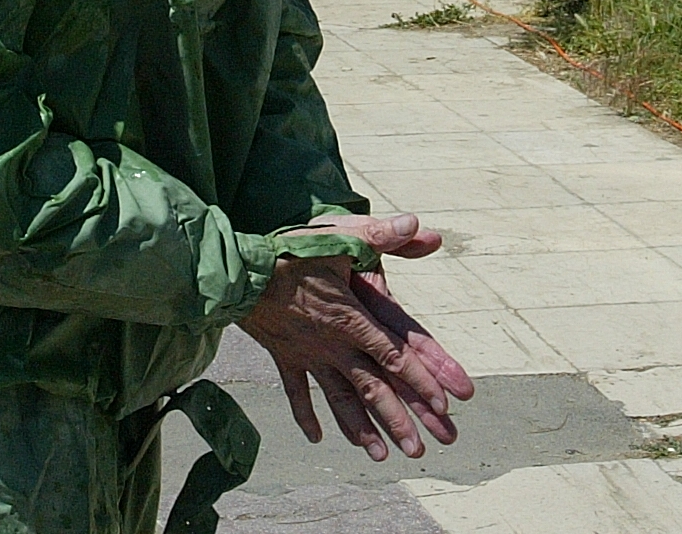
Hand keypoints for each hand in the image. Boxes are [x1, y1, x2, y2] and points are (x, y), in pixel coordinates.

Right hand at [240, 213, 474, 461]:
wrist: (238, 274)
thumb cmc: (290, 252)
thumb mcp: (339, 237)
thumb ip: (380, 234)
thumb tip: (418, 224)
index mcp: (351, 319)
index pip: (395, 355)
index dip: (420, 380)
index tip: (443, 406)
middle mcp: (333, 345)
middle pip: (372, 389)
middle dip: (397, 420)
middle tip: (420, 450)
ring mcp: (307, 356)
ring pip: (339, 400)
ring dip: (360, 429)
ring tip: (380, 457)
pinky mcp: (283, 357)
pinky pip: (297, 392)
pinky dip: (306, 416)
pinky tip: (317, 439)